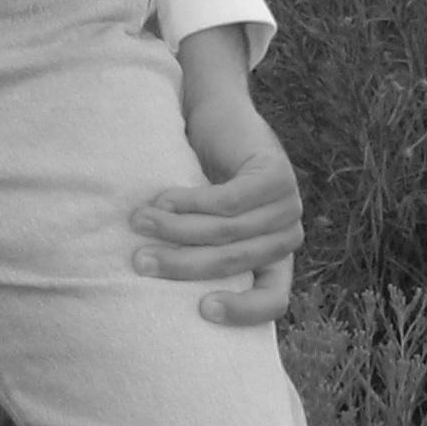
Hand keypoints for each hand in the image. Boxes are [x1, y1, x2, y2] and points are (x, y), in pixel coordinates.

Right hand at [137, 26, 301, 324]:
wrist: (218, 113)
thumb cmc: (202, 175)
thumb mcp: (205, 223)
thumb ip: (199, 253)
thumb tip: (152, 293)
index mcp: (276, 257)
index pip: (274, 299)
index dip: (243, 312)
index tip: (201, 310)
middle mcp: (288, 235)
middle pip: (235, 263)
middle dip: (182, 264)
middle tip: (139, 261)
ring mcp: (287, 204)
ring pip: (227, 231)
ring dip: (175, 229)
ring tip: (139, 222)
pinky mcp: (275, 175)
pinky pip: (228, 201)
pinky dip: (190, 204)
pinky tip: (161, 200)